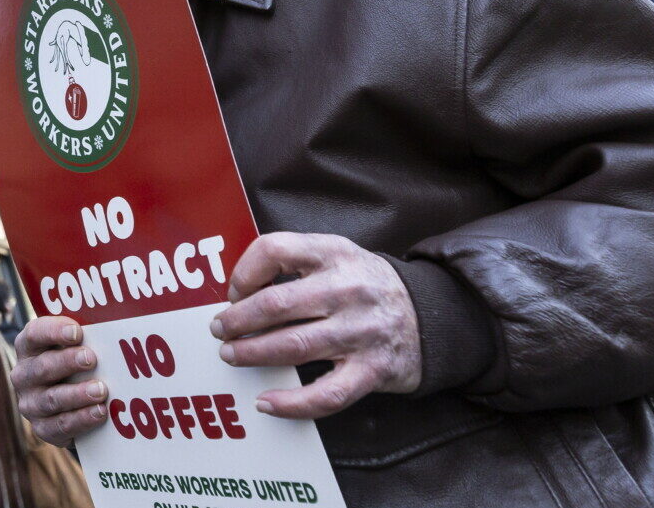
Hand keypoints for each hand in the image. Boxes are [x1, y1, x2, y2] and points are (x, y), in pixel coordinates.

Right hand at [10, 316, 109, 444]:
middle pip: (42, 367)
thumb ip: (86, 335)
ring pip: (52, 399)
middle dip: (67, 362)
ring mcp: (30, 403)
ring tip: (101, 390)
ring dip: (77, 394)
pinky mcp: (42, 428)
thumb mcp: (74, 347)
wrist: (68, 406)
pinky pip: (60, 425)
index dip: (54, 331)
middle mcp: (23, 375)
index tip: (77, 331)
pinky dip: (81, 419)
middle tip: (91, 359)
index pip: (34, 334)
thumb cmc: (74, 366)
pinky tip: (99, 412)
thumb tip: (113, 322)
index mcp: (28, 347)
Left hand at [211, 232, 421, 419]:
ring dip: (252, 354)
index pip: (274, 250)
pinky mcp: (372, 370)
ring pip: (293, 346)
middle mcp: (348, 289)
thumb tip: (238, 291)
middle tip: (219, 330)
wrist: (434, 316)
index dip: (244, 272)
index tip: (234, 291)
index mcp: (335, 253)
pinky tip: (265, 402)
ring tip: (231, 355)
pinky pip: (325, 394)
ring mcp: (361, 331)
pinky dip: (291, 403)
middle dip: (237, 320)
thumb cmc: (366, 285)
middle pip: (276, 304)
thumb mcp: (337, 256)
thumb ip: (294, 261)